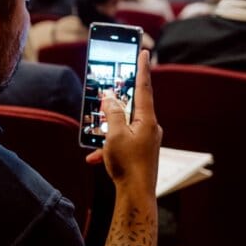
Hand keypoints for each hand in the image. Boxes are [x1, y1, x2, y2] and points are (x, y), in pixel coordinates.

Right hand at [85, 51, 161, 192]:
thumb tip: (111, 99)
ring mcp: (146, 140)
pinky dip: (108, 147)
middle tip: (108, 90)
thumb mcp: (115, 135)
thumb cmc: (128, 165)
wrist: (136, 195)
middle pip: (133, 106)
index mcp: (147, 119)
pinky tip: (94, 158)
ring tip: (95, 133)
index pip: (144, 87)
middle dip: (117, 101)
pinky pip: (123, 142)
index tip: (143, 50)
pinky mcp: (141, 152)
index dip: (142, 68)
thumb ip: (113, 113)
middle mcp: (150, 127)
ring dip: (108, 129)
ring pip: (124, 126)